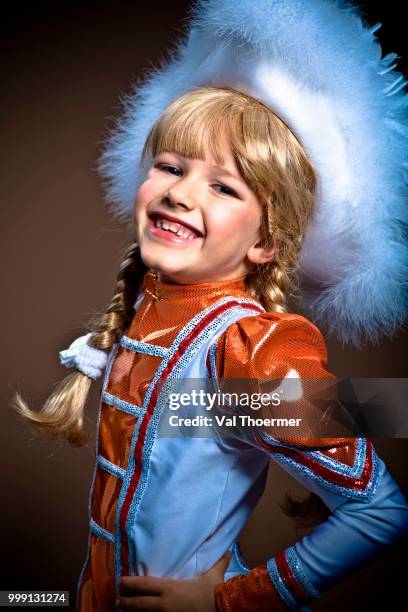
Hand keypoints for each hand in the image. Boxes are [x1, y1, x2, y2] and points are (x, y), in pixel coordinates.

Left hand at [117, 551, 231, 610]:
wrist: (222, 608)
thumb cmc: (214, 593)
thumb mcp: (214, 576)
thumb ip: (218, 563)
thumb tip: (228, 551)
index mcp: (170, 588)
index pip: (144, 585)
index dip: (130, 584)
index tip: (120, 582)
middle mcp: (164, 604)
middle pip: (138, 604)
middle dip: (125, 602)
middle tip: (117, 601)